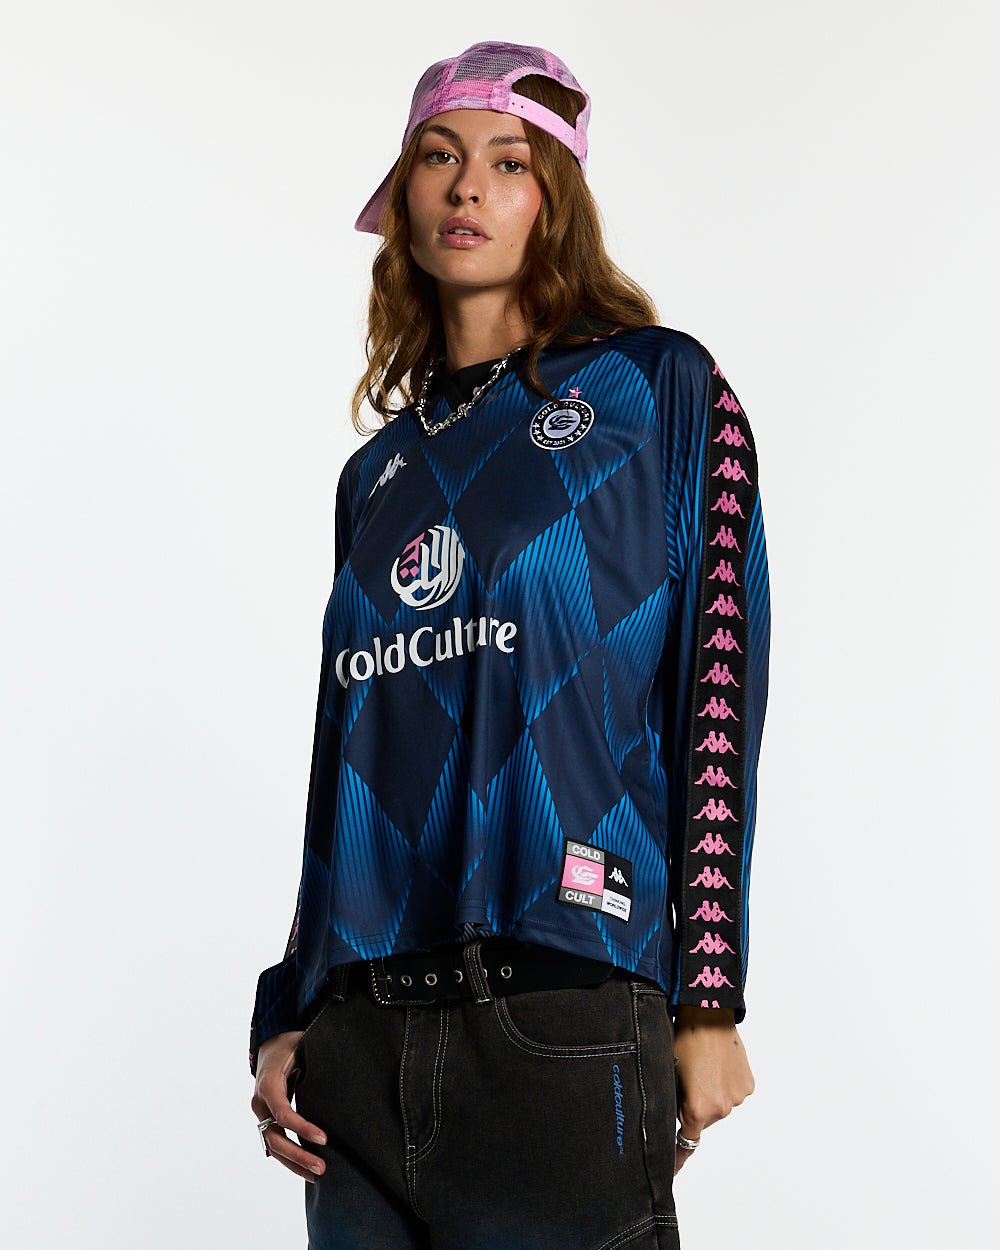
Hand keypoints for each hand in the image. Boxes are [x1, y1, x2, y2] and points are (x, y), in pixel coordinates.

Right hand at [250, 1030, 328, 1182]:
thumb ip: (315, 1058)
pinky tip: (306, 1169)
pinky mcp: (266, 1119)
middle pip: (275, 1137)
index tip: (324, 1138)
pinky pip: (275, 1143)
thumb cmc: (289, 1045)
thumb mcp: (301, 1045)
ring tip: (316, 1175)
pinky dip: (289, 1158)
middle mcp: (260, 1102)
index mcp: (269, 1083)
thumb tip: (341, 1068)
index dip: (302, 1128)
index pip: (282, 1113)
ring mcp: (261, 1113)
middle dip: (297, 1154)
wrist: (269, 1047)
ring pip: (272, 1146)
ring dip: (293, 1162)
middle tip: (321, 1167)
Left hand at [671, 1006, 753, 1175]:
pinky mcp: (748, 1085)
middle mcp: (722, 1108)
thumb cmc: (684, 1038)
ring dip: (709, 1093)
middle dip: (692, 1106)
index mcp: (699, 1109)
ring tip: (702, 1066)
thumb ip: (671, 1102)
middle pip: (701, 1118)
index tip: (671, 1170)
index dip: (677, 1157)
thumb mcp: (669, 1073)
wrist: (709, 1013)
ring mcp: (737, 1097)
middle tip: (684, 1078)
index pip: (686, 1142)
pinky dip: (724, 1084)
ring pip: (718, 1104)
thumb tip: (670, 1117)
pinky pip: (731, 1091)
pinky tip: (716, 1064)